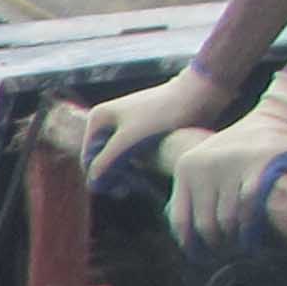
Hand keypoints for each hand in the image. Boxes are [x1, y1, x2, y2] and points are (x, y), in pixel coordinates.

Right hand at [76, 68, 233, 185]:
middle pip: (102, 158)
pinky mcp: (142, 130)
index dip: (100, 176)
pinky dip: (136, 166)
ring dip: (125, 173)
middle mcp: (108, 120)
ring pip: (118, 158)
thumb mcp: (130, 139)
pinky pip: (132, 154)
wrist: (198, 94)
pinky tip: (147, 175)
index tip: (119, 189)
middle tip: (127, 191)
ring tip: (138, 185)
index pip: (89, 157)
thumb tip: (92, 183)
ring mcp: (125, 125)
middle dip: (112, 175)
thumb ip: (106, 161)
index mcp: (98, 117)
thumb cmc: (162, 113)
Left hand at [166, 75, 286, 249]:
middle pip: (205, 224)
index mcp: (187, 167)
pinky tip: (256, 239)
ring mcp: (230, 165)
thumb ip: (196, 191)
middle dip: (217, 245)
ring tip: (243, 246)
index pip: (180, 218)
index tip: (199, 257)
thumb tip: (184, 234)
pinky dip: (252, 229)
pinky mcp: (258, 166)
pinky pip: (249, 208)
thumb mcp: (209, 163)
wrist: (282, 117)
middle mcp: (204, 166)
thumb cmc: (244, 148)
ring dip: (236, 240)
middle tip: (228, 253)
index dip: (189, 244)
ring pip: (228, 220)